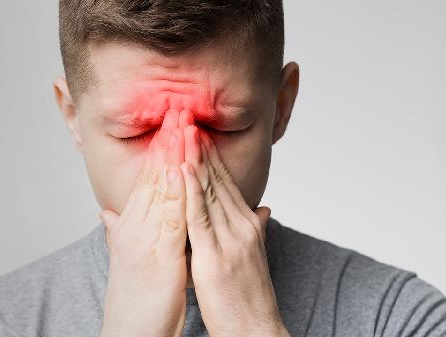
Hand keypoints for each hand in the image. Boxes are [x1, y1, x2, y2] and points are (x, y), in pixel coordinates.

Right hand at [98, 109, 187, 336]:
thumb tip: (108, 214)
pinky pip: (170, 220)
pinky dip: (178, 194)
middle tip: (178, 108)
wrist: (129, 332)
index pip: (147, 179)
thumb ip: (120, 231)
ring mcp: (144, 241)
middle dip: (167, 142)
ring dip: (173, 157)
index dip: (160, 149)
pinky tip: (185, 171)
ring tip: (183, 126)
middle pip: (153, 176)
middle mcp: (134, 228)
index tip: (172, 122)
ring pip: (161, 190)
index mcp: (131, 226)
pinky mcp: (158, 258)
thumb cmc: (134, 297)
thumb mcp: (128, 258)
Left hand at [178, 114, 288, 336]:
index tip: (198, 133)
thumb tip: (263, 209)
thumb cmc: (249, 295)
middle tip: (188, 119)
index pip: (226, 183)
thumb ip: (256, 229)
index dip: (211, 157)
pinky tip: (182, 170)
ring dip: (195, 159)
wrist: (256, 328)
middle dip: (202, 148)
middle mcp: (242, 226)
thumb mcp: (254, 256)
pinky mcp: (216, 255)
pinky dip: (191, 191)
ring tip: (183, 131)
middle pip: (218, 180)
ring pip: (210, 191)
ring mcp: (231, 239)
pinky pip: (201, 217)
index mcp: (247, 225)